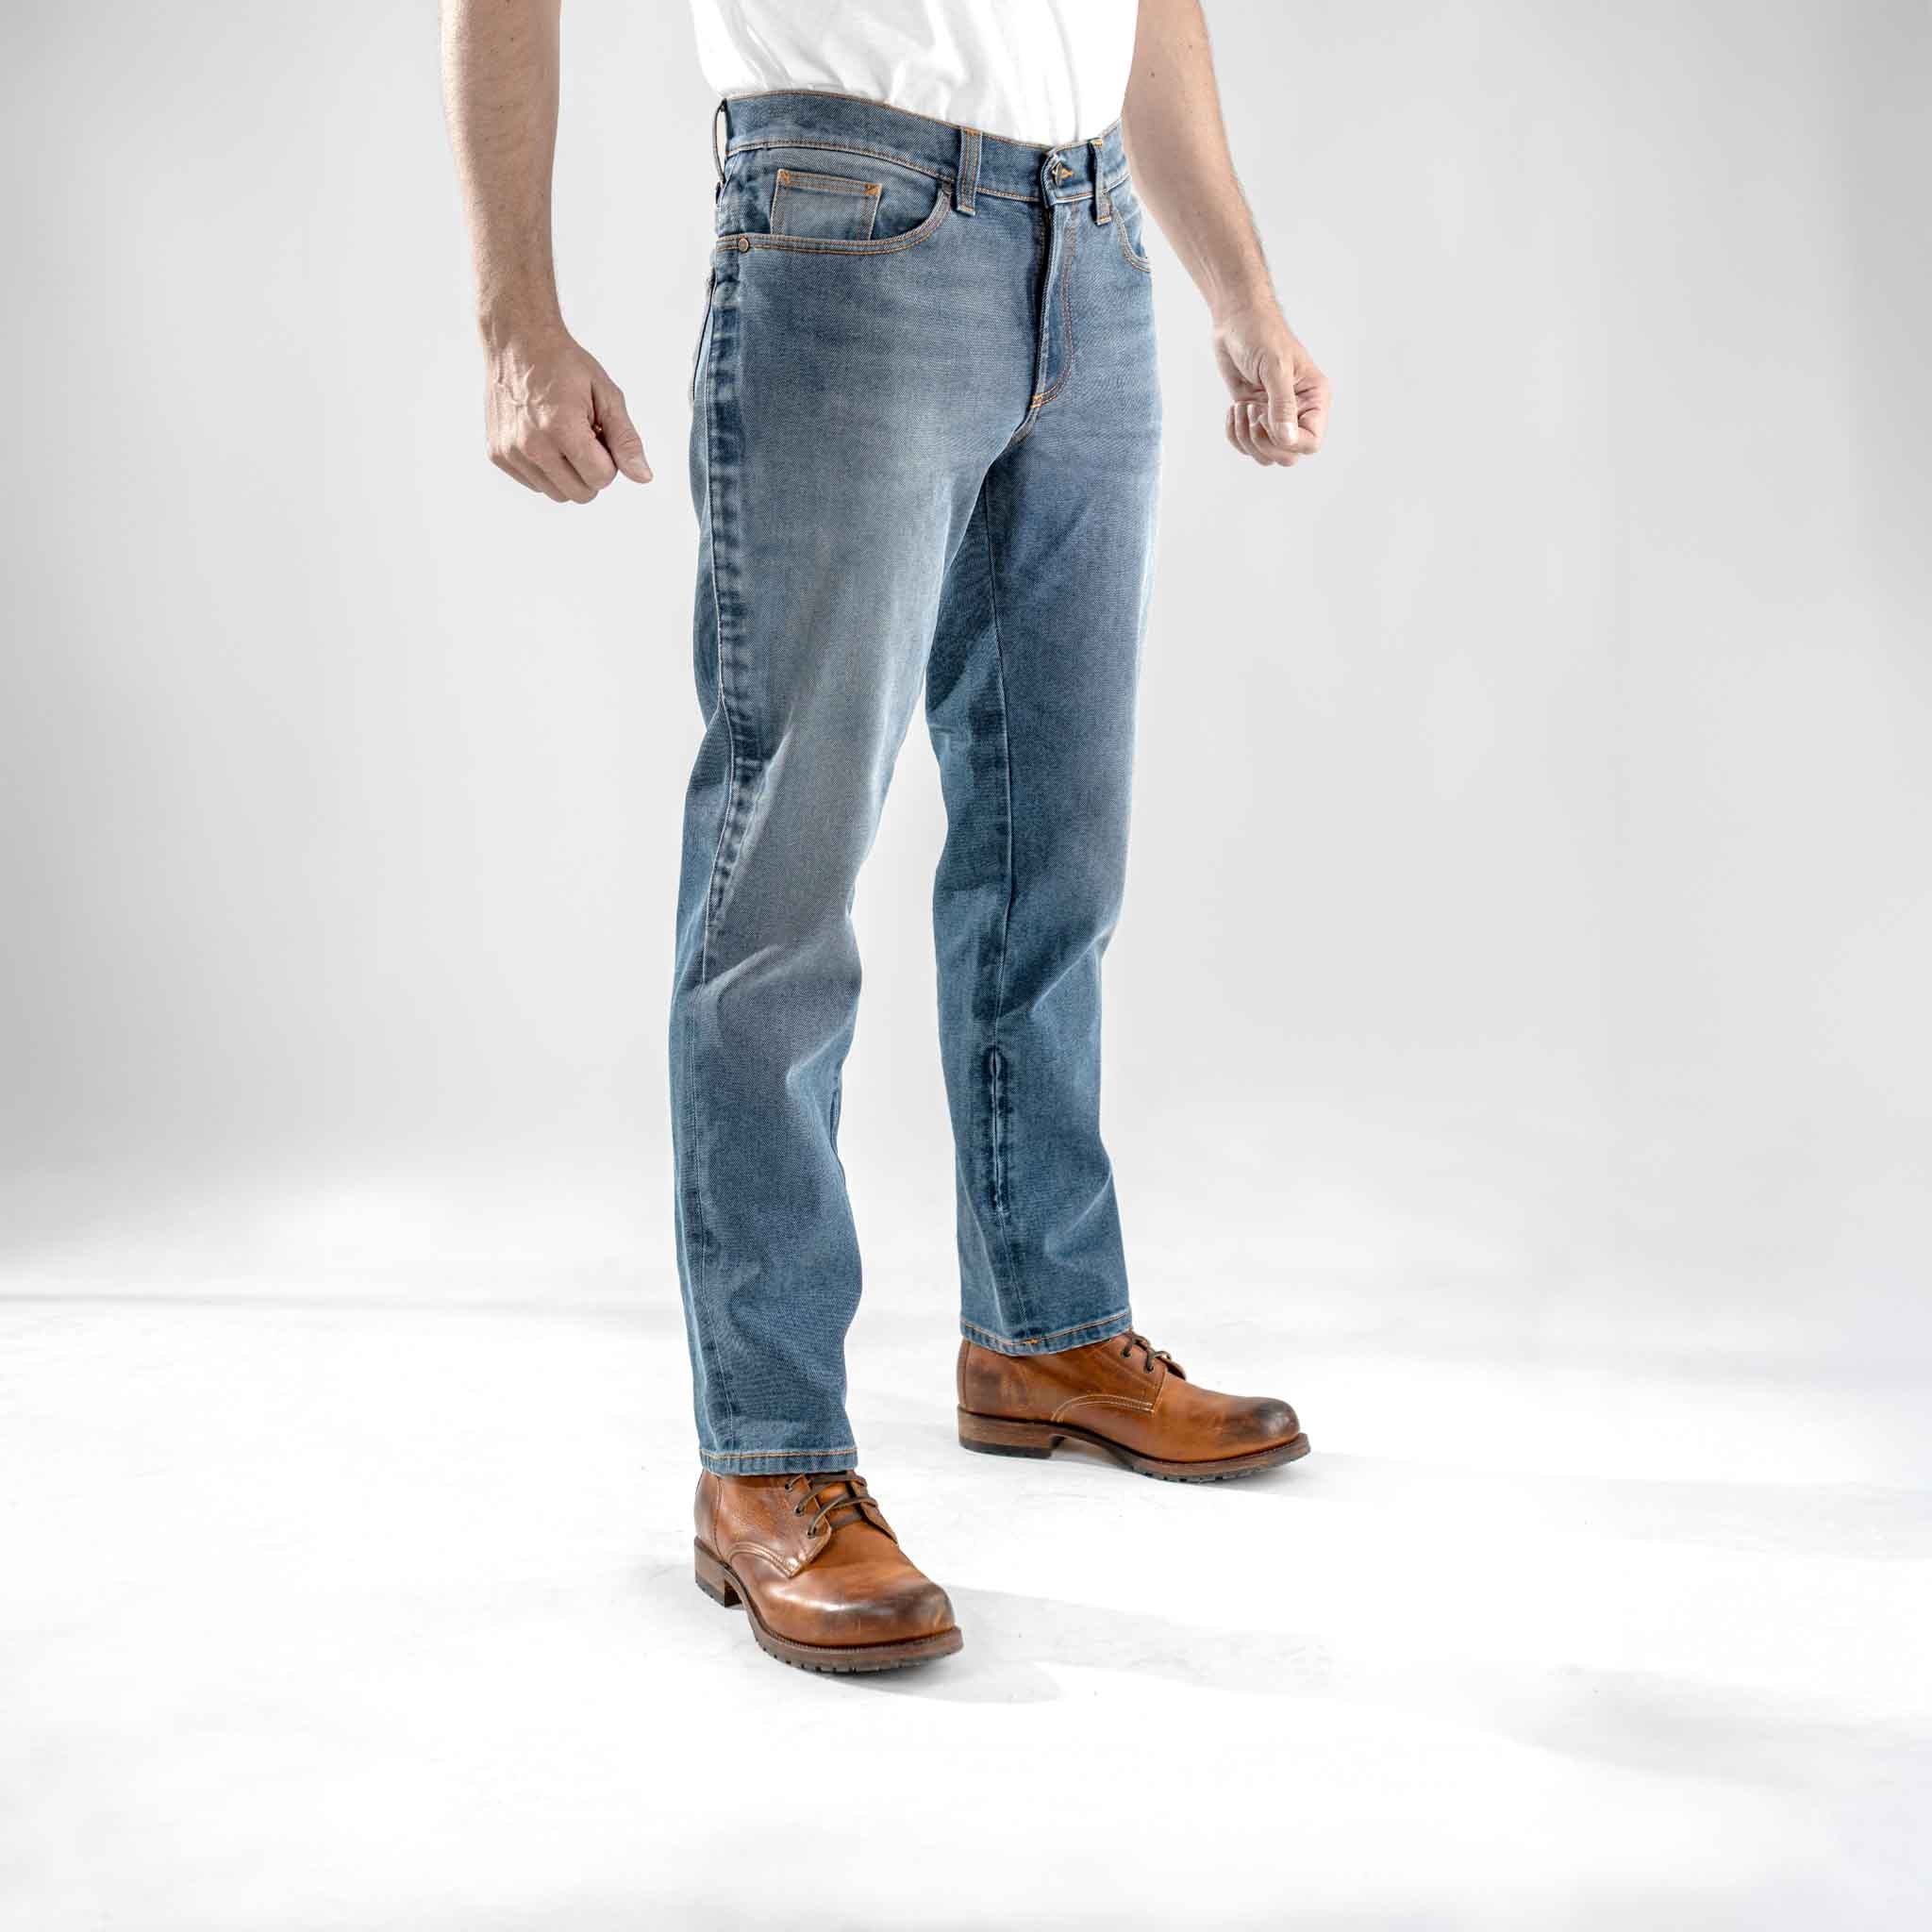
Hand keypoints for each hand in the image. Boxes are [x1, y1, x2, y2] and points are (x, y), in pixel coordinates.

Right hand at [483, 328, 650, 502]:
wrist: (518, 342)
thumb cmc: (563, 364)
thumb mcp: (606, 395)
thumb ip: (626, 440)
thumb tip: (643, 477)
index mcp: (560, 428)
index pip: (602, 478)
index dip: (609, 460)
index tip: (599, 434)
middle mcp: (531, 445)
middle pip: (581, 494)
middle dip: (590, 470)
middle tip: (583, 437)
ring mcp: (511, 452)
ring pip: (558, 494)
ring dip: (568, 472)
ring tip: (563, 437)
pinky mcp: (498, 455)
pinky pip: (536, 484)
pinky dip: (546, 469)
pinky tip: (543, 438)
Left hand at [1213, 300, 1329, 468]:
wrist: (1236, 321)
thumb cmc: (1261, 334)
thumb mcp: (1275, 367)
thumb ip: (1282, 405)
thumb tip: (1287, 438)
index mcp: (1314, 400)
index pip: (1311, 443)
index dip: (1289, 443)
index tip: (1267, 419)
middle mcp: (1298, 412)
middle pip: (1288, 455)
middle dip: (1265, 443)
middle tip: (1253, 414)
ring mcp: (1274, 417)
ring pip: (1266, 455)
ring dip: (1247, 439)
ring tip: (1242, 408)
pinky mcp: (1253, 416)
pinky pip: (1246, 445)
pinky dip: (1235, 434)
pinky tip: (1233, 410)